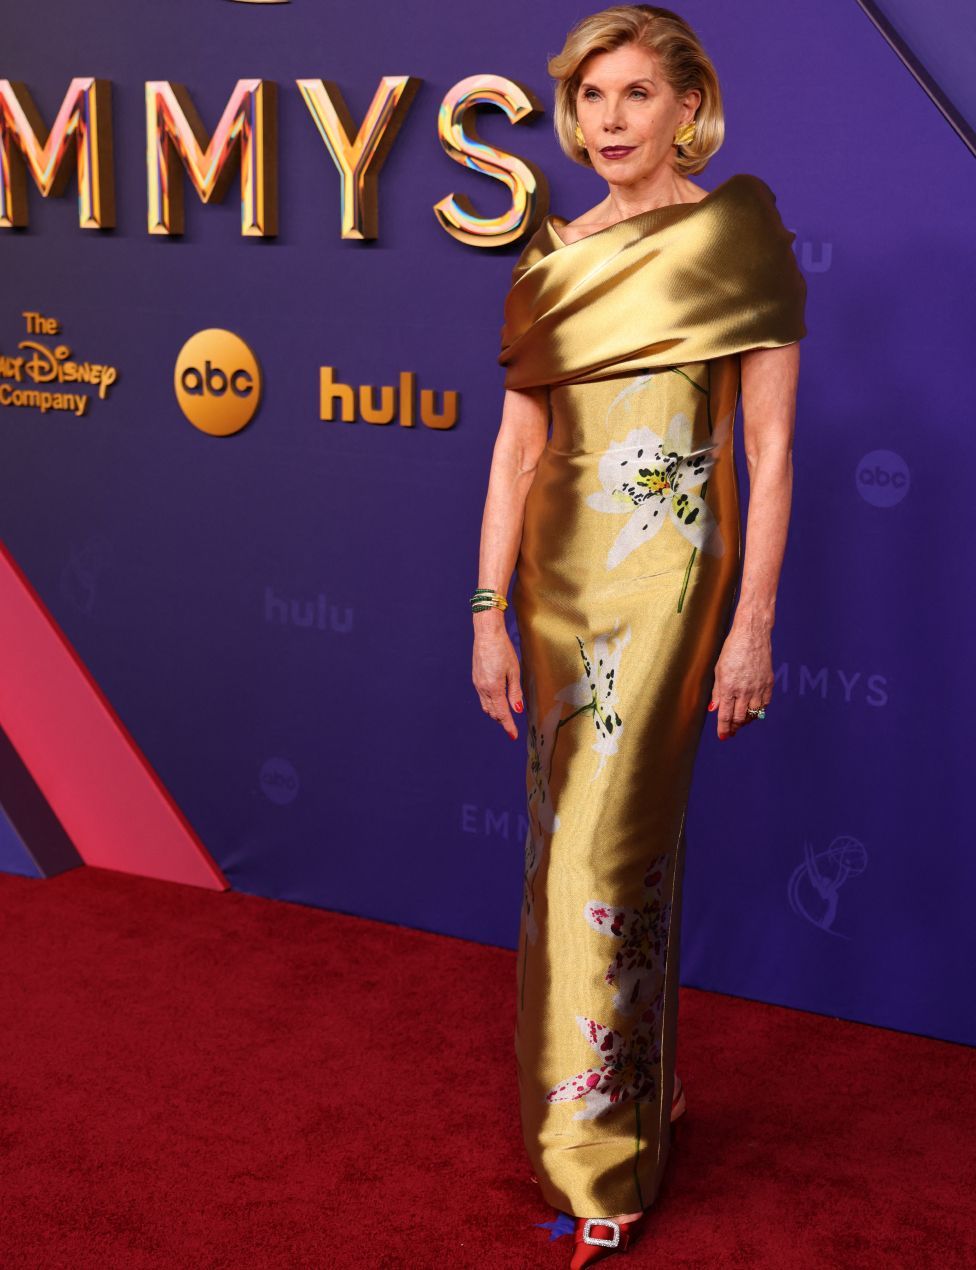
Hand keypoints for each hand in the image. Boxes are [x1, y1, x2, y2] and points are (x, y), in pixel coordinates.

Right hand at [472, 616, 522, 739]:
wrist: (486, 634)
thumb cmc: (502, 649)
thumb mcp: (514, 671)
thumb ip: (515, 693)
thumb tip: (518, 710)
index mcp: (494, 688)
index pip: (502, 713)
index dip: (508, 726)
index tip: (513, 736)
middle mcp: (483, 689)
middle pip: (493, 712)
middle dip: (502, 721)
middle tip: (512, 727)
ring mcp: (477, 684)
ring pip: (486, 706)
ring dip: (495, 713)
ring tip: (505, 717)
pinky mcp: (476, 679)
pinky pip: (482, 698)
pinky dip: (490, 704)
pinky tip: (496, 701)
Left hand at [707, 620, 772, 739]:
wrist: (752, 636)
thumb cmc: (732, 650)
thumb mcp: (718, 670)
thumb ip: (717, 692)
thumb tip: (714, 709)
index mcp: (729, 687)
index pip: (725, 716)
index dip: (724, 729)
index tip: (723, 737)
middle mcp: (744, 691)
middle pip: (739, 718)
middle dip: (733, 728)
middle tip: (730, 732)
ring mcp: (758, 688)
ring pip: (753, 714)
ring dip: (745, 721)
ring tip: (739, 722)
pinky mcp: (768, 684)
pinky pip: (764, 705)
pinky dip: (758, 711)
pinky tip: (752, 710)